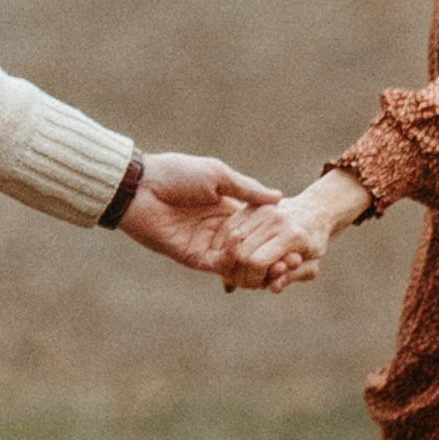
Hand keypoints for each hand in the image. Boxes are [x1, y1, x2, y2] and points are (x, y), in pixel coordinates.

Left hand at [113, 152, 287, 285]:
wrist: (140, 186)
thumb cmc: (176, 174)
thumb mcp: (217, 175)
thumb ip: (247, 190)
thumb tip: (279, 198)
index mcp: (227, 210)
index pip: (258, 229)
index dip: (277, 235)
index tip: (297, 238)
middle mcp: (220, 231)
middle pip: (252, 250)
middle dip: (272, 256)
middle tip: (294, 259)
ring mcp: (207, 245)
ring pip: (239, 263)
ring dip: (257, 264)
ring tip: (277, 262)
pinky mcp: (193, 257)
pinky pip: (219, 265)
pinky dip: (233, 260)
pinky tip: (241, 246)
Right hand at [224, 166, 371, 292]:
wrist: (315, 210)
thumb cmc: (314, 243)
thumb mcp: (310, 266)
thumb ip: (290, 277)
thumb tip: (272, 288)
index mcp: (291, 235)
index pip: (257, 262)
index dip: (252, 279)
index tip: (259, 284)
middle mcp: (274, 219)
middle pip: (241, 252)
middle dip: (239, 273)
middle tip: (247, 280)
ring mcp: (261, 209)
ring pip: (230, 239)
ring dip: (230, 258)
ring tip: (241, 268)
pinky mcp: (250, 204)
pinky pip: (229, 227)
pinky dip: (226, 244)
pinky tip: (232, 255)